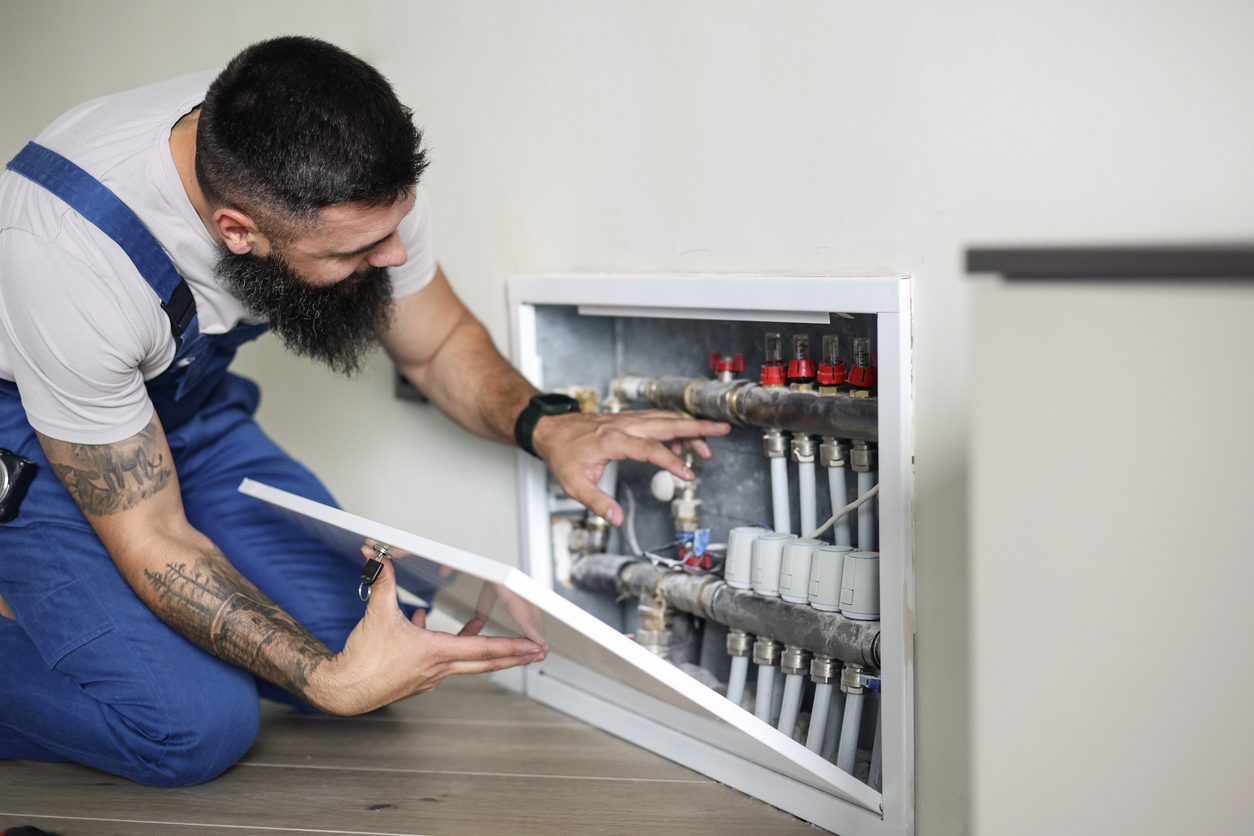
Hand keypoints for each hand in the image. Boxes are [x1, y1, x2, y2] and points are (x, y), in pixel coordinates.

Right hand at [307, 548, 545, 714]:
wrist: (343, 691)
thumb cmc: (363, 660)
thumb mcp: (377, 615)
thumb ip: (384, 583)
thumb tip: (377, 557)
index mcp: (435, 653)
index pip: (483, 650)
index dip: (512, 647)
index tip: (534, 647)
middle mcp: (437, 669)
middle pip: (485, 662)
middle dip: (514, 656)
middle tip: (537, 653)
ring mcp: (428, 678)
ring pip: (462, 660)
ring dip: (475, 645)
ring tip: (480, 625)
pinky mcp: (417, 681)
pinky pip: (440, 661)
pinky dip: (442, 644)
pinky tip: (422, 623)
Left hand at [531, 409, 730, 525]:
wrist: (550, 430)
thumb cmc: (562, 455)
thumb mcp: (573, 485)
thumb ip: (597, 502)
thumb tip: (616, 519)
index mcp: (612, 441)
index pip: (650, 449)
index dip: (672, 462)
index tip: (689, 475)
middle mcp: (623, 425)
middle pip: (666, 423)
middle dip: (696, 427)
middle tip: (722, 430)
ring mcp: (627, 419)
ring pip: (665, 418)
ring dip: (689, 428)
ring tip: (708, 446)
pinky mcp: (628, 419)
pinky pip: (657, 419)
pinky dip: (674, 427)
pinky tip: (680, 443)